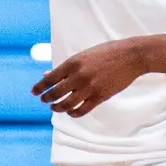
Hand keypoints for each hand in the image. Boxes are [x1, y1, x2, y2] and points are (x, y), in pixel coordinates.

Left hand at [33, 36, 165, 116]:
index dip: (39, 87)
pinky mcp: (100, 96)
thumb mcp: (82, 56)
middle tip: (44, 100)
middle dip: (47, 99)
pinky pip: (82, 110)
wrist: (131, 56)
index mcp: (73, 63)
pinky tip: (70, 112)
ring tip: (54, 107)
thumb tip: (46, 75)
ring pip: (67, 104)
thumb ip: (65, 68)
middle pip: (55, 93)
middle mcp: (79, 76)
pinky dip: (73, 113)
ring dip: (58, 108)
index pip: (50, 79)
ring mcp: (89, 87)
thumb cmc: (106, 53)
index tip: (34, 92)